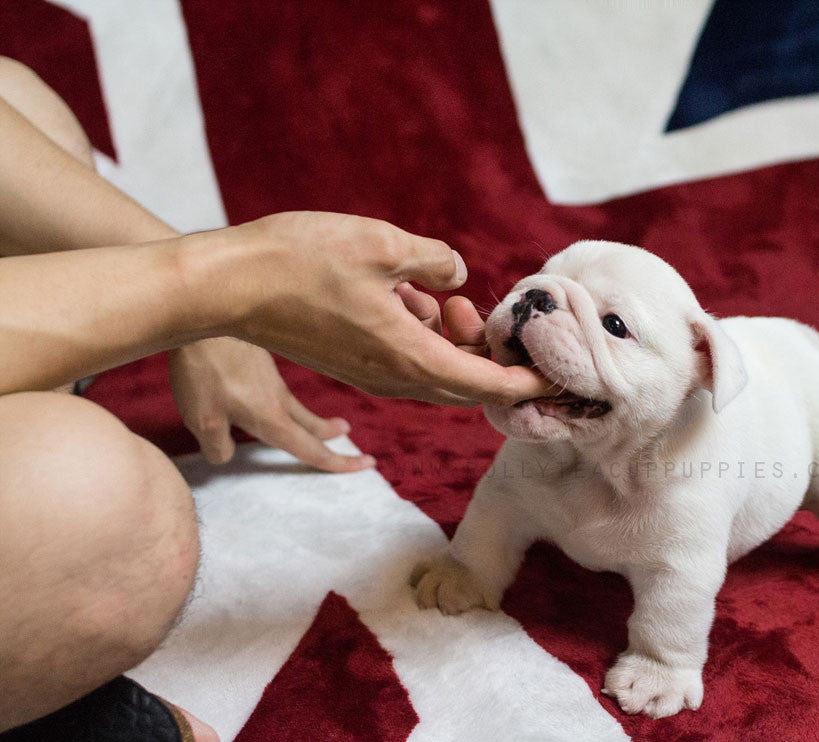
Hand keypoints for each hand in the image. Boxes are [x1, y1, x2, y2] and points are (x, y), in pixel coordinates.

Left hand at [169, 337, 372, 471]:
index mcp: (271, 419)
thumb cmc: (204, 368)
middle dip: (334, 442)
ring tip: (336, 427)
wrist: (205, 310)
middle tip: (359, 451)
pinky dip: (291, 405)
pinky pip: (281, 392)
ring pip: (300, 408)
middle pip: (313, 428)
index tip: (366, 466)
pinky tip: (274, 398)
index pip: (311, 449)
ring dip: (318, 423)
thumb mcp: (202, 419)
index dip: (338, 463)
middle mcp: (278, 400)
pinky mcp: (259, 361)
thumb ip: (217, 445)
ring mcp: (270, 378)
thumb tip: (225, 453)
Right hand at [190, 212, 552, 403]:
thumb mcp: (381, 243)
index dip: (527, 382)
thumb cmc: (298, 260)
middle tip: (487, 311)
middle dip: (493, 357)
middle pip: (466, 387)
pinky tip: (410, 296)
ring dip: (455, 342)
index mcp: (409, 357)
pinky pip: (408, 362)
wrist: (226, 285)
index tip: (557, 377)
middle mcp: (394, 378)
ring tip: (442, 295)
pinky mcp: (352, 364)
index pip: (487, 384)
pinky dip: (426, 337)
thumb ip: (433, 260)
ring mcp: (370, 376)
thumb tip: (458, 276)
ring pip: (437, 374)